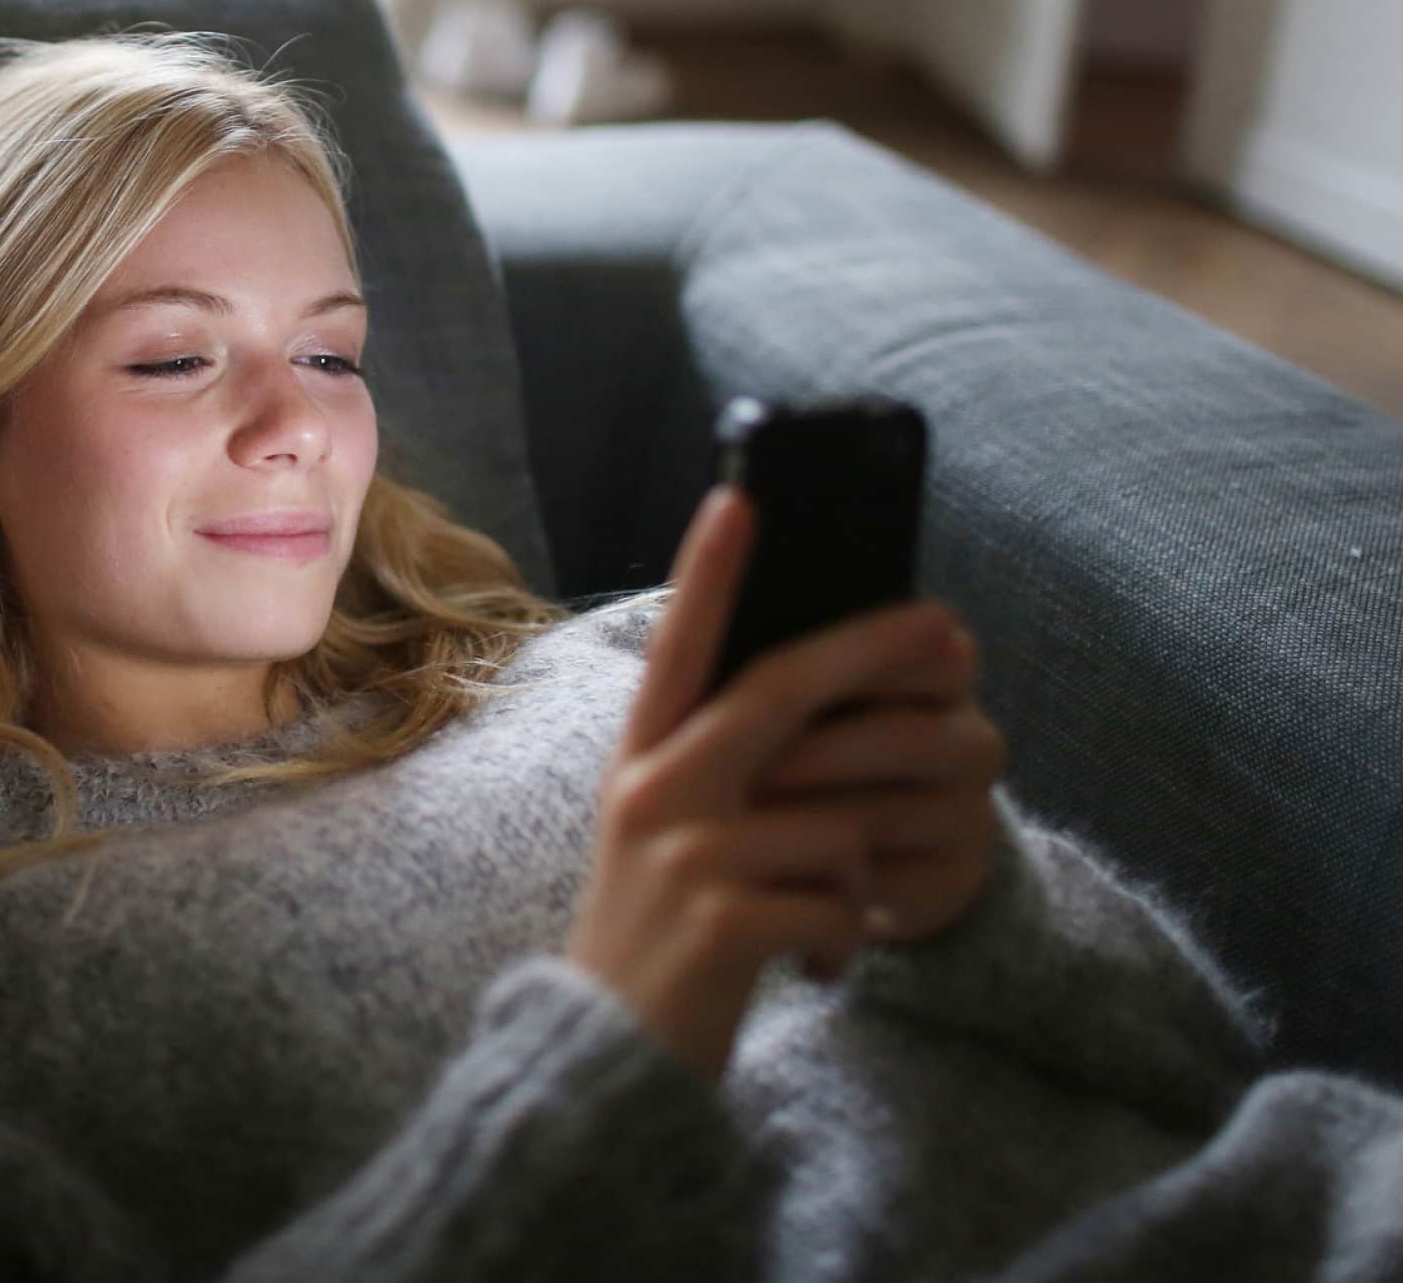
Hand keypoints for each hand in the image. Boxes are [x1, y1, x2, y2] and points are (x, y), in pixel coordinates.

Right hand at [564, 485, 1007, 1084]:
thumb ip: (719, 766)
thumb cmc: (661, 931)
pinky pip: (841, 900)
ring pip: (833, 818)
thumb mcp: (669, 832)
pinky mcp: (723, 922)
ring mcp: (687, 855)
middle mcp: (654, 793)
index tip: (740, 501)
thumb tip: (821, 694)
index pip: (680, 649)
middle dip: (870, 652)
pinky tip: (814, 959)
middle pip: (780, 694)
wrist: (609, 1052)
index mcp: (640, 762)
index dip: (709, 574)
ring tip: (829, 907)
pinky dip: (849, 934)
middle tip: (943, 626)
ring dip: (859, 868)